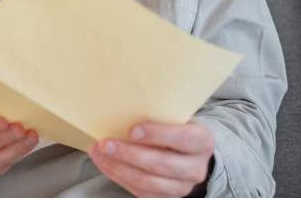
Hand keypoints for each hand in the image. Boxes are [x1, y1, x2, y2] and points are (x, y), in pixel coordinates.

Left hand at [88, 120, 213, 196]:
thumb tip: (120, 109)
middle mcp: (196, 167)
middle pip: (162, 164)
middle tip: (105, 143)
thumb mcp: (174, 118)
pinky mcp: (166, 197)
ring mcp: (182, 186)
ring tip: (99, 152)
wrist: (188, 153)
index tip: (132, 130)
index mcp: (202, 141)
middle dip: (130, 154)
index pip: (183, 139)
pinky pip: (140, 191)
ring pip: (148, 182)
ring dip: (118, 167)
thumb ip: (156, 116)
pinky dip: (118, 176)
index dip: (158, 135)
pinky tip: (104, 163)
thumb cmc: (174, 128)